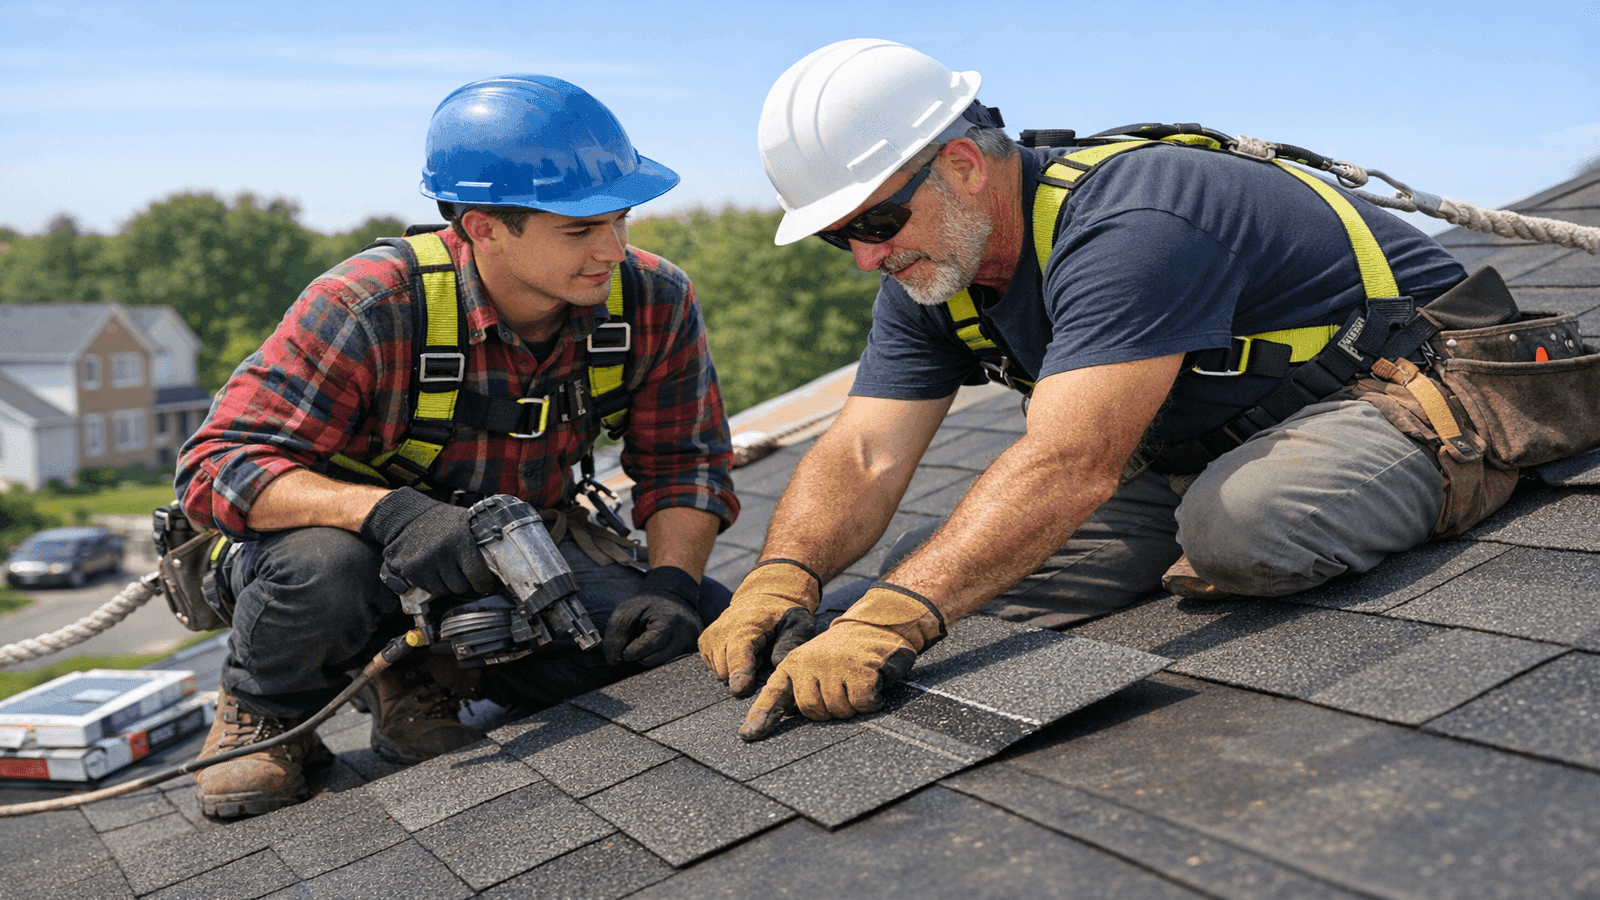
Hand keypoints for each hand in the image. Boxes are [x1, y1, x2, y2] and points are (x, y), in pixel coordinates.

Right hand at [360, 487, 497, 597]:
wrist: (407, 518)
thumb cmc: (441, 521)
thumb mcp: (465, 523)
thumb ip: (481, 539)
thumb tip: (506, 555)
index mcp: (460, 540)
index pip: (477, 574)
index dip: (484, 583)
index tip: (486, 584)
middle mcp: (442, 553)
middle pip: (461, 587)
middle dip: (465, 583)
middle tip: (463, 573)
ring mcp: (425, 563)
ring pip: (445, 591)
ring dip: (448, 584)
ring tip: (447, 568)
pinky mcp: (411, 571)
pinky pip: (429, 589)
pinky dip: (433, 583)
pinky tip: (433, 569)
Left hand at [603, 566, 702, 666]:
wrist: (675, 600)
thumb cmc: (648, 606)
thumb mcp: (627, 611)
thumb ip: (616, 635)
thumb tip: (613, 661)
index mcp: (670, 619)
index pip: (652, 643)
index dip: (635, 651)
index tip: (625, 654)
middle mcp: (686, 633)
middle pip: (658, 659)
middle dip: (639, 660)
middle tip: (631, 652)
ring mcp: (691, 644)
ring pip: (665, 666)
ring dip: (648, 662)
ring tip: (641, 651)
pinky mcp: (692, 653)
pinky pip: (672, 666)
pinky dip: (659, 662)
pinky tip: (654, 652)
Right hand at [698, 560, 820, 696]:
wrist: (761, 599)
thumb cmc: (782, 616)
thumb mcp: (797, 625)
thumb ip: (790, 643)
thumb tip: (777, 664)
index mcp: (745, 627)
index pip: (738, 656)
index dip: (740, 675)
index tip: (741, 689)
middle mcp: (722, 631)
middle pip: (727, 672)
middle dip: (745, 674)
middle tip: (762, 657)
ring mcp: (710, 637)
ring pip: (720, 673)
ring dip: (737, 670)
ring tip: (753, 653)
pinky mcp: (704, 643)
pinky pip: (714, 668)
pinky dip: (728, 665)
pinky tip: (741, 652)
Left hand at [738, 583, 945, 741]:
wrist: (875, 625)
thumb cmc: (843, 655)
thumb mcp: (814, 667)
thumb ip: (799, 689)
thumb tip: (787, 717)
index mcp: (793, 664)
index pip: (774, 694)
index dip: (761, 716)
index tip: (747, 735)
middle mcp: (809, 662)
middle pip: (813, 711)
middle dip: (830, 709)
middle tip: (842, 690)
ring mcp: (834, 664)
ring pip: (839, 710)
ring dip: (853, 705)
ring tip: (857, 683)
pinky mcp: (859, 668)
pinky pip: (862, 703)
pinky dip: (871, 701)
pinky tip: (872, 684)